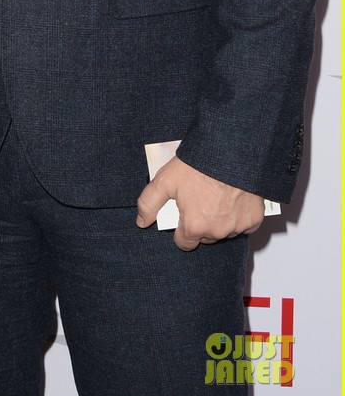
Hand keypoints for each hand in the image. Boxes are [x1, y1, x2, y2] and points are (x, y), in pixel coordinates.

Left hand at [136, 156, 264, 251]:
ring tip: (214, 196)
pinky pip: (243, 224)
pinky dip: (237, 215)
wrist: (231, 152)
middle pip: (204, 237)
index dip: (181, 229)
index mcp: (194, 226)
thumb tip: (141, 221)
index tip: (183, 214)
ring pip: (223, 231)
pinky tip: (231, 198)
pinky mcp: (253, 219)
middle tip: (199, 200)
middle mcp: (217, 232)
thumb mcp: (165, 179)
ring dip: (219, 220)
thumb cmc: (198, 165)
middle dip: (200, 223)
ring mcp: (237, 227)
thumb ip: (149, 203)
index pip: (184, 243)